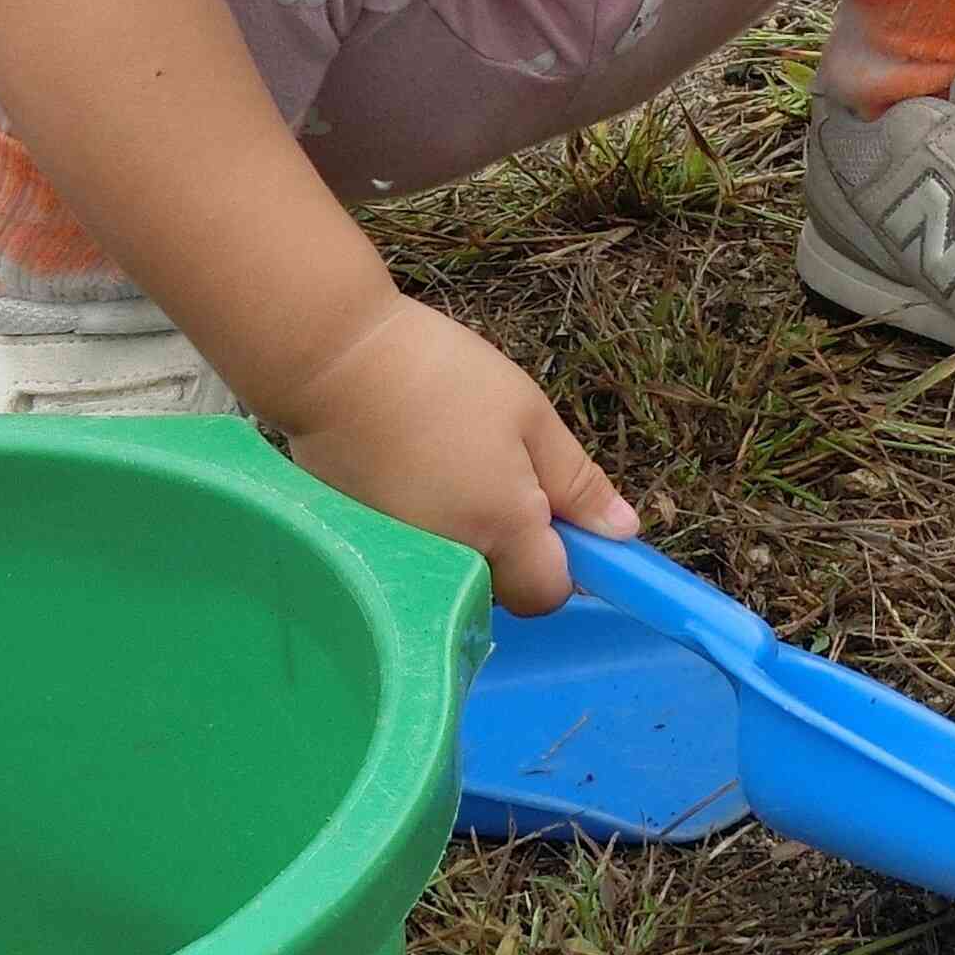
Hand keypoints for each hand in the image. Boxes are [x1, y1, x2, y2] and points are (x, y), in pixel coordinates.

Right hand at [273, 295, 638, 614]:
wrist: (332, 360)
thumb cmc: (441, 376)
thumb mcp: (528, 414)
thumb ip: (577, 481)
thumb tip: (623, 532)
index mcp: (503, 530)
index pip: (550, 593)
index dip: (566, 560)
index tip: (560, 515)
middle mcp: (453, 562)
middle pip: (502, 588)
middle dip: (515, 547)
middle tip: (501, 472)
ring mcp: (403, 560)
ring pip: (458, 571)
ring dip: (469, 535)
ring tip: (448, 460)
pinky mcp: (363, 547)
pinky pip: (415, 555)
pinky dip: (423, 524)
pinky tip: (410, 469)